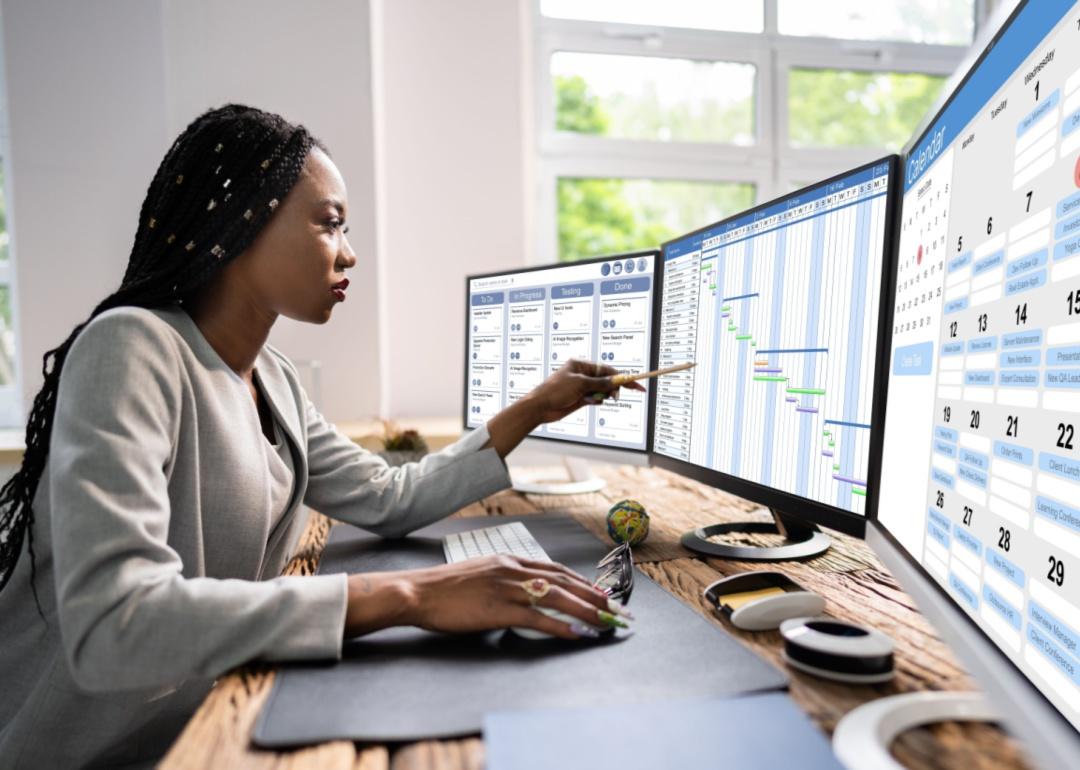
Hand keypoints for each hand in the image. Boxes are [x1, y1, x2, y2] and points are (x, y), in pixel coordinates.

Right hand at [346, 555, 620, 639]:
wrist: (418, 591)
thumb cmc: (444, 587)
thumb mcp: (479, 571)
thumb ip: (503, 576)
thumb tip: (521, 587)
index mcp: (509, 560)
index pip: (555, 569)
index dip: (582, 581)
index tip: (600, 592)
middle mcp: (513, 570)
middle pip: (564, 582)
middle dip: (595, 597)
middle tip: (617, 610)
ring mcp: (507, 589)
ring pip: (558, 598)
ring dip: (587, 612)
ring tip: (607, 622)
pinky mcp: (499, 610)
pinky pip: (538, 619)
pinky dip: (562, 627)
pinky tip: (577, 634)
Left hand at [528, 359, 646, 423]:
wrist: (541, 407)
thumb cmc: (555, 390)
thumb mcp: (580, 384)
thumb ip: (600, 383)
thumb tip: (616, 381)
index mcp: (581, 365)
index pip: (607, 370)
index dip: (621, 376)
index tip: (635, 383)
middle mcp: (583, 375)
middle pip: (606, 380)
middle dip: (612, 387)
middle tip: (615, 396)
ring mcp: (582, 387)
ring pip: (602, 391)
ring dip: (603, 395)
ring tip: (594, 399)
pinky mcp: (581, 399)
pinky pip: (596, 399)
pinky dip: (597, 401)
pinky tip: (590, 402)